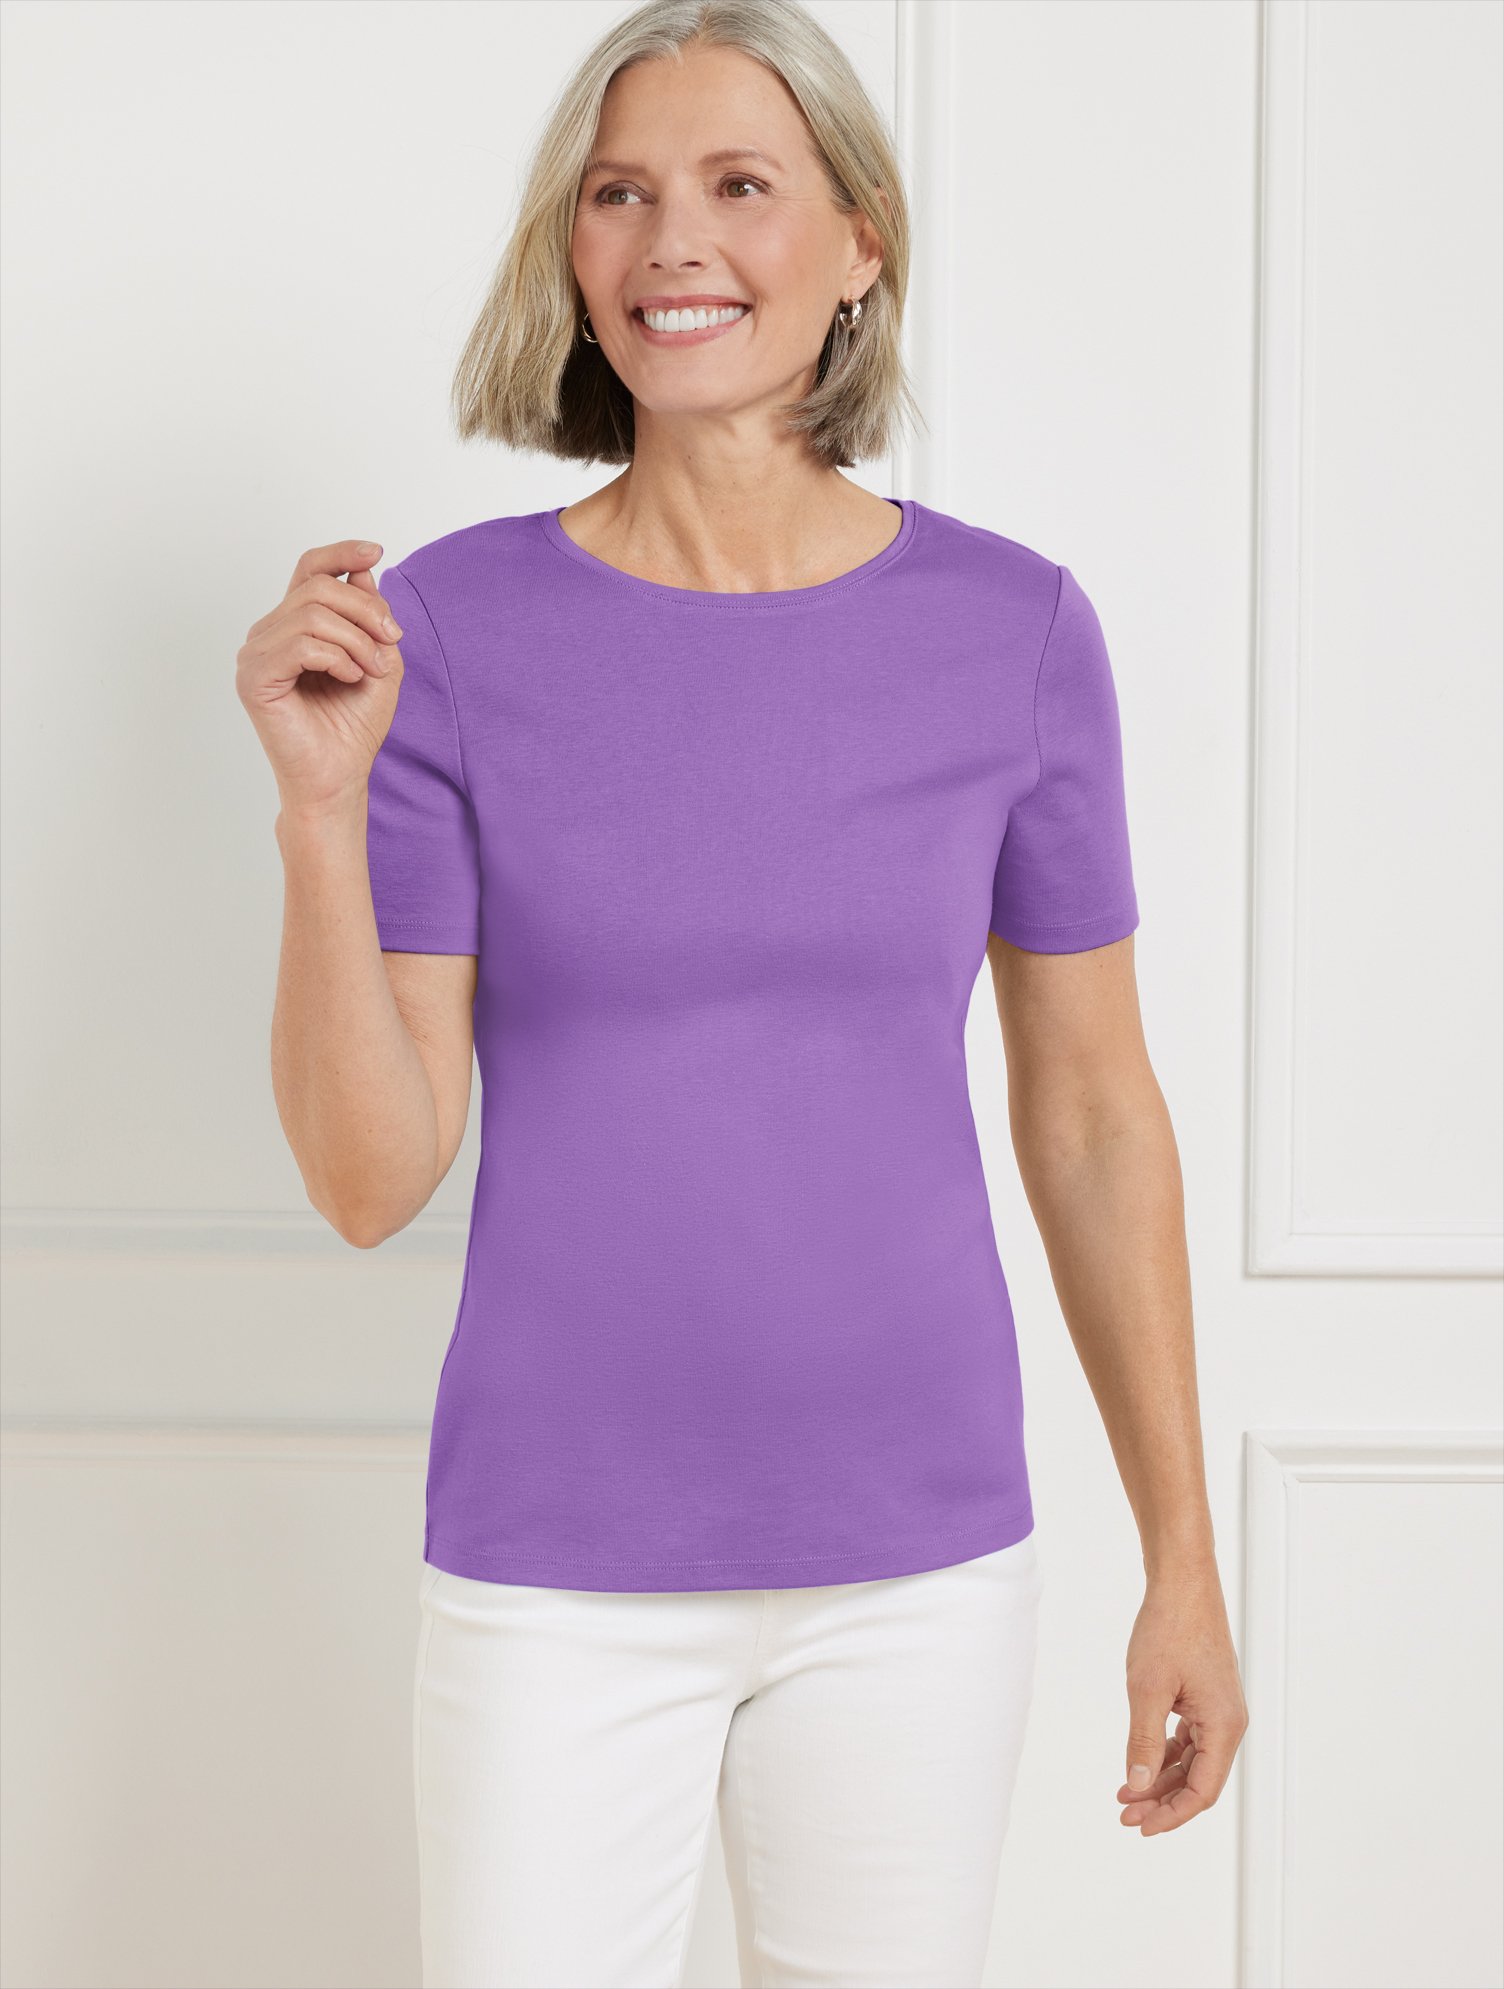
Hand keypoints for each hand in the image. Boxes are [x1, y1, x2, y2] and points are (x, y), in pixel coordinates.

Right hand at [237, 538, 403, 814]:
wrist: (339, 776)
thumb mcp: (380, 661)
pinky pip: (301, 644)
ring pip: (313, 614)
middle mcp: (269, 634)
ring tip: (371, 670)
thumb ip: (371, 618)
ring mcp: (256, 654)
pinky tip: (350, 679)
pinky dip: (337, 658)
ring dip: (357, 640)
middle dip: (366, 610)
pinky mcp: (254, 678)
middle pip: (319, 587)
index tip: (376, 552)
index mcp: (294, 626)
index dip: (341, 553)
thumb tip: (363, 571)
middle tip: (391, 643)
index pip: (310, 570)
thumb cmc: (353, 726)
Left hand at [1117, 1557, 1248, 1834]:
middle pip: (1198, 1780)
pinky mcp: (1206, 1695)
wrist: (1182, 1582)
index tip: (1140, 1827)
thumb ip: (1143, 1742)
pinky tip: (1140, 1762)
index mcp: (1224, 1726)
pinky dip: (1165, 1753)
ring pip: (1192, 1760)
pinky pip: (1189, 1738)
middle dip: (1161, 1801)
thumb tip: (1138, 1787)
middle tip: (1123, 1815)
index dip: (1172, 1815)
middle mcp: (1228, 1722)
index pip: (1203, 1791)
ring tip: (1124, 1793)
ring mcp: (1218, 1709)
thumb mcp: (1148, 1690)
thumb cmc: (1170, 1629)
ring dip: (1160, 1779)